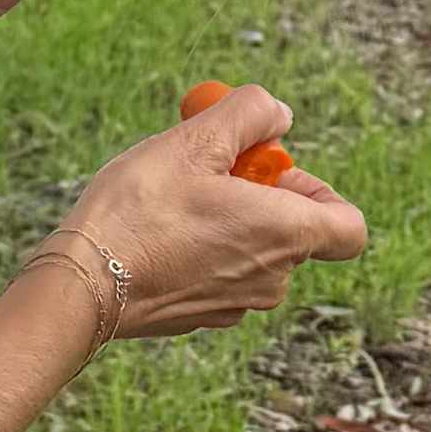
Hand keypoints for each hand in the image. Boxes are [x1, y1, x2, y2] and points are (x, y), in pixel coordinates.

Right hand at [46, 87, 366, 339]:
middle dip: (259, 193)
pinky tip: (157, 231)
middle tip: (209, 168)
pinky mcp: (202, 317)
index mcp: (286, 236)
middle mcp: (272, 279)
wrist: (83, 286)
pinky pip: (220, 274)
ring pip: (253, 252)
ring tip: (176, 197)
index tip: (272, 171)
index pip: (348, 227)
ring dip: (228, 219)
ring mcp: (237, 305)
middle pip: (293, 231)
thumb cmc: (140, 212)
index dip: (320, 191)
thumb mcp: (194, 140)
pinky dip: (202, 249)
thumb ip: (249, 114)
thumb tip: (279, 114)